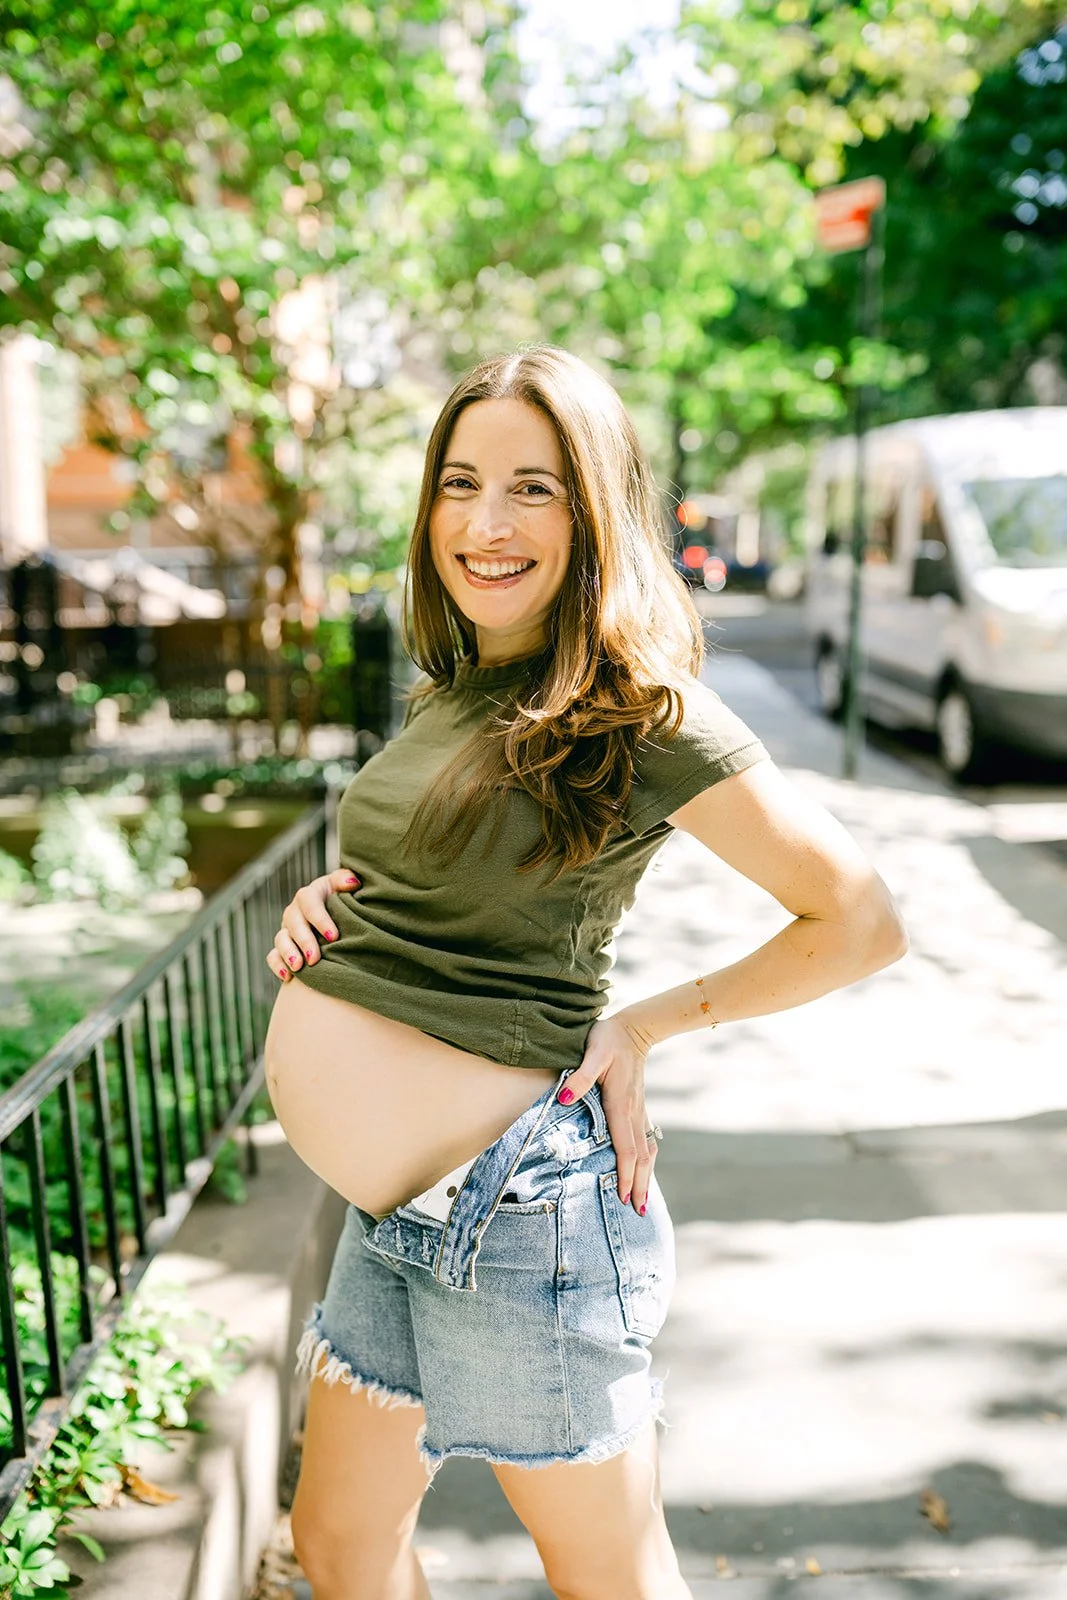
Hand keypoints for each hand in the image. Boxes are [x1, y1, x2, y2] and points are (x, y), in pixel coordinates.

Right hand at [266, 867, 360, 981]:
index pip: (310, 902)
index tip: (333, 936)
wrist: (336, 915)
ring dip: (288, 953)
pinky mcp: (282, 946)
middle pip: (294, 923)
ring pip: (281, 939)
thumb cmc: (344, 900)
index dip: (320, 919)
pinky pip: (273, 955)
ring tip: (299, 967)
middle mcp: (295, 911)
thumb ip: (345, 880)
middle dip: (304, 941)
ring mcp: (287, 929)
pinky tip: (288, 977)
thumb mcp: (344, 886)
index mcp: (310, 894)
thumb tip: (352, 883)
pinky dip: (277, 965)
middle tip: (315, 958)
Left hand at [558, 1012, 656, 1214]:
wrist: (634, 1028)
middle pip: (640, 1155)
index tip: (626, 1198)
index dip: (626, 1174)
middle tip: (638, 1212)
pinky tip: (645, 1169)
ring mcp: (639, 1110)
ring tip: (644, 1201)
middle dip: (640, 1184)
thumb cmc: (608, 1039)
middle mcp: (633, 1111)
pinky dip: (646, 1159)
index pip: (625, 1147)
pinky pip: (645, 1139)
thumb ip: (579, 1076)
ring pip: (646, 1149)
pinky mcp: (638, 1107)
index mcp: (620, 1104)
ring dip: (647, 1175)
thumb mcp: (591, 1053)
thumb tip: (564, 1097)